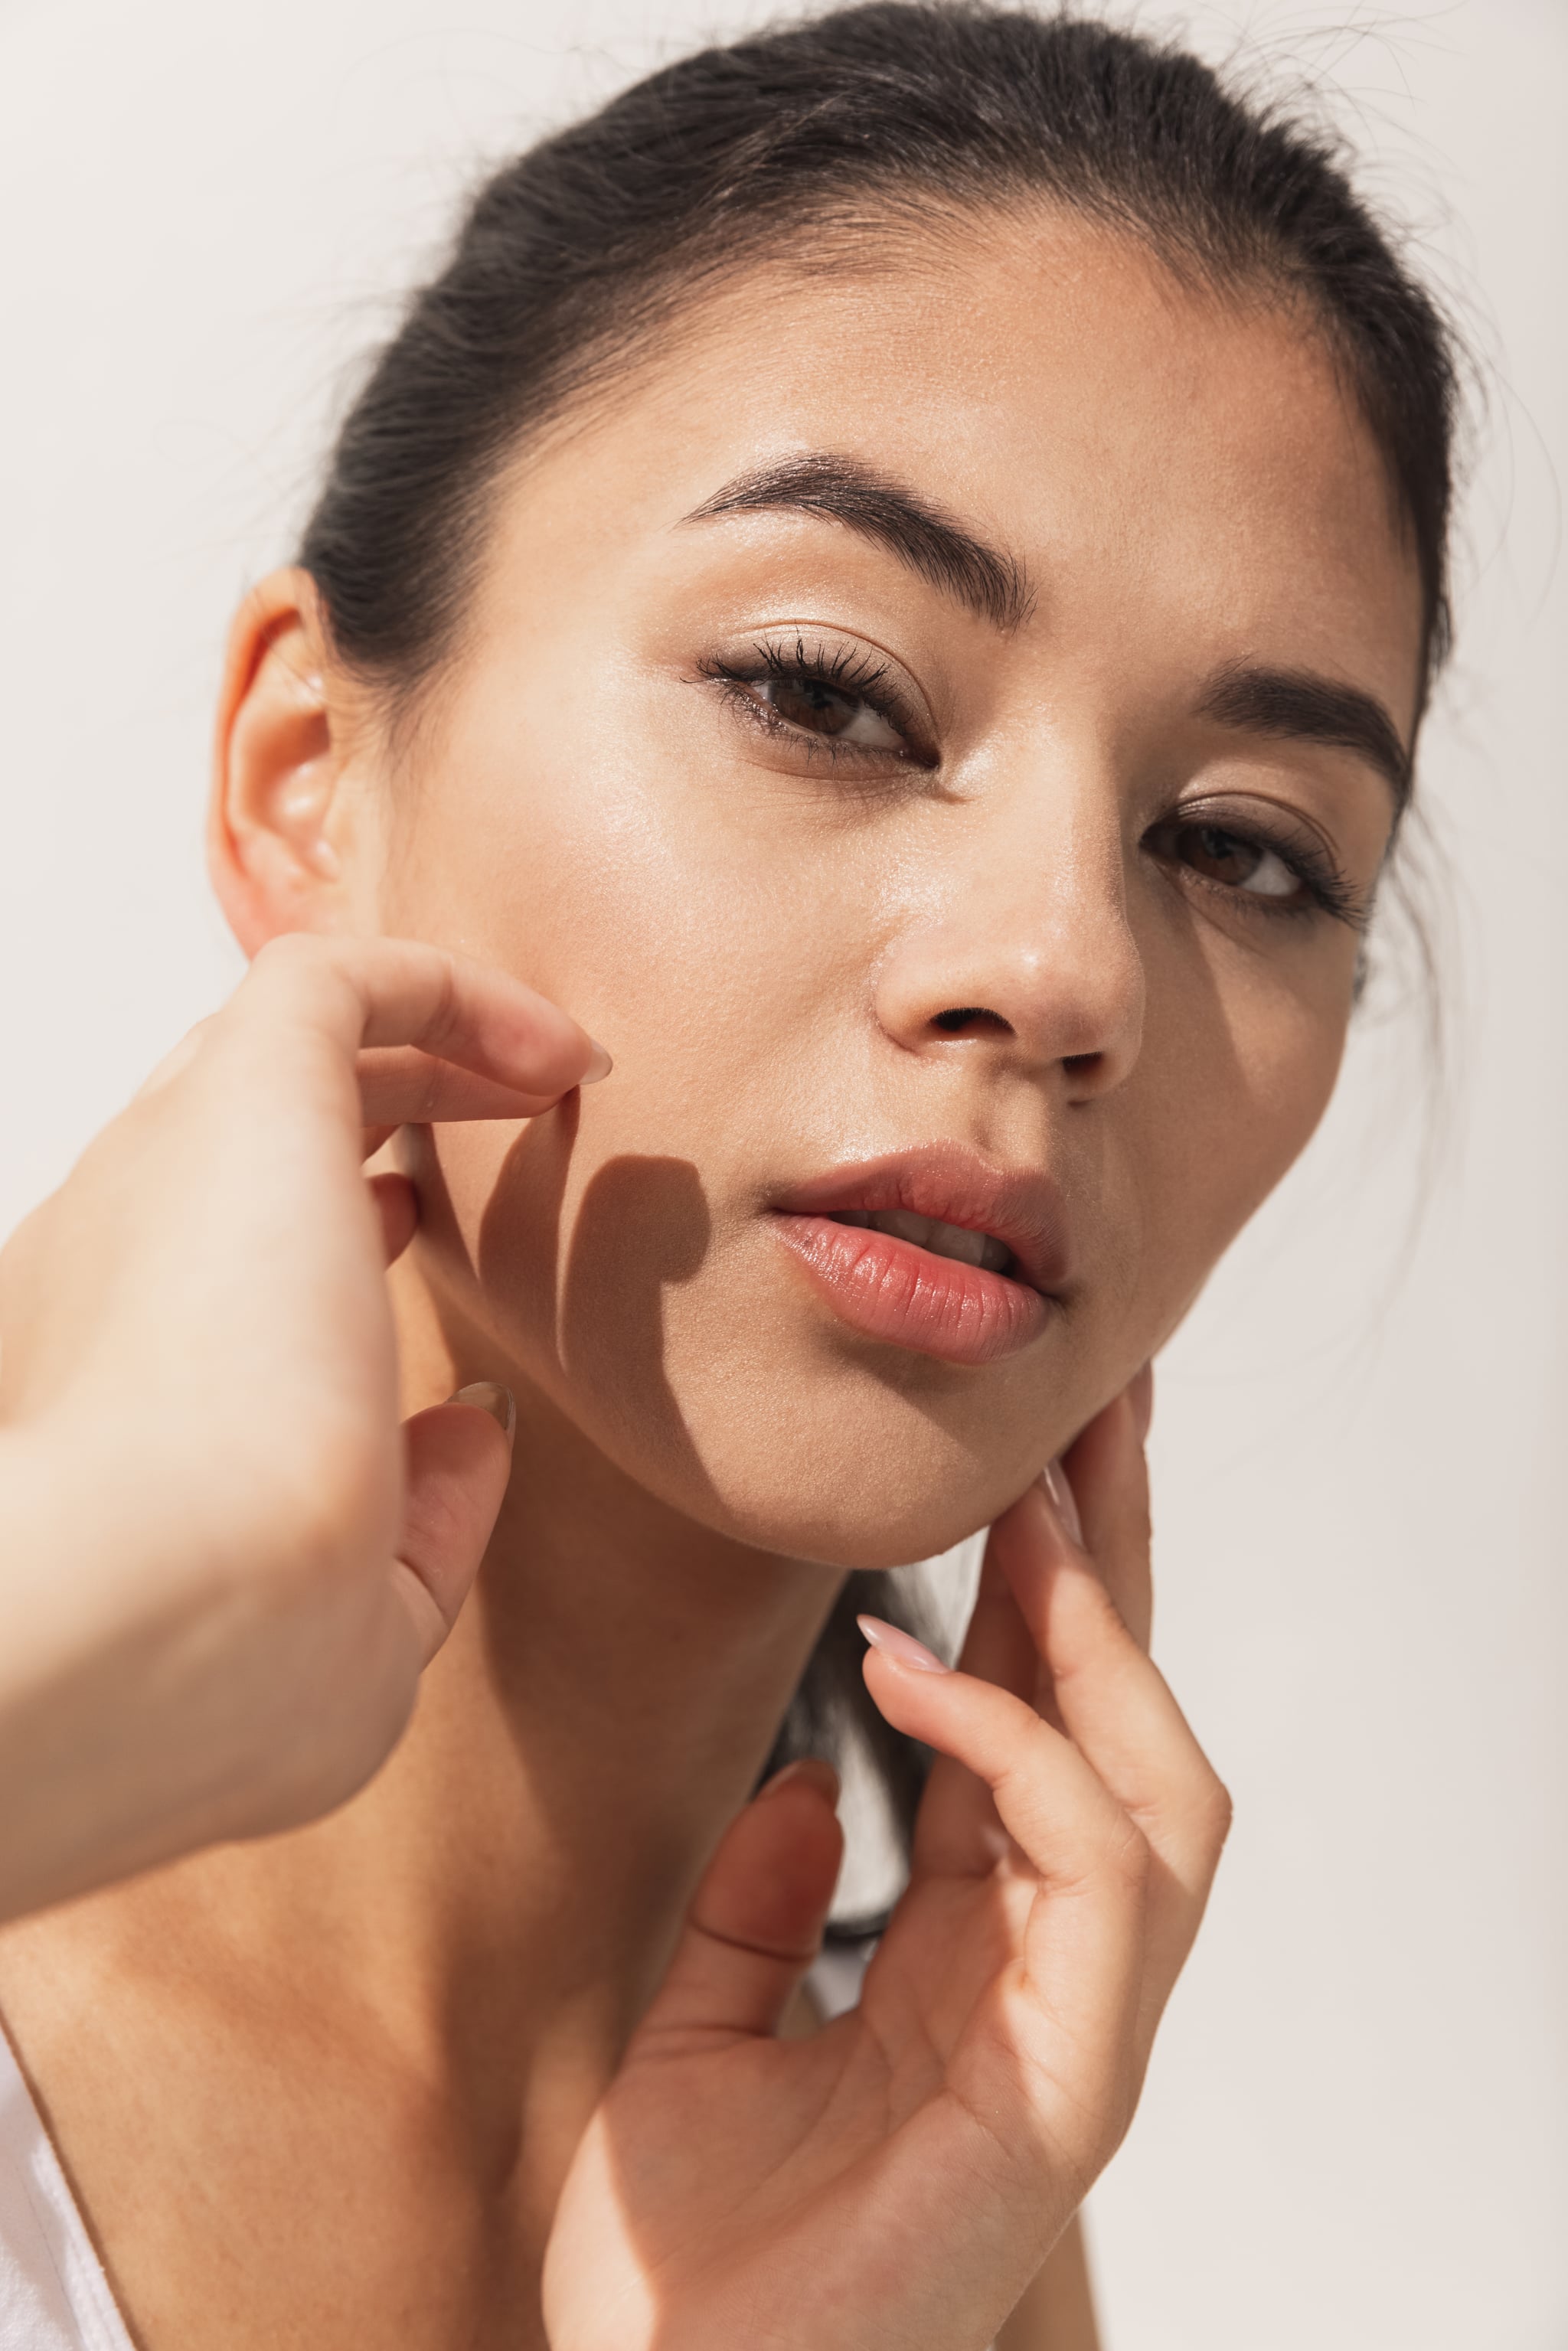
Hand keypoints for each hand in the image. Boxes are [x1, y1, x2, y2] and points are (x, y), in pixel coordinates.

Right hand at [0, 933, 605, 1918]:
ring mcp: (170, 1167)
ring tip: (548, 1069)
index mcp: (117, 1382)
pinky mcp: (243, 1096)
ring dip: (425, 1044)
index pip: (208, 1257)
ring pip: (285, 1042)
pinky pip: (343, 977)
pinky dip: (453, 989)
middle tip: (504, 1118)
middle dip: (367, 1107)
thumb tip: (480, 1423)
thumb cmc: (218, 1669)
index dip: (318, 1235)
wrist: (151, 1620)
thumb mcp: (345, 1620)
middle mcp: (122, 1254)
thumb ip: (418, 1524)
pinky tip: (563, 1051)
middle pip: (237, 1128)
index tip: (416, 1242)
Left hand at [542, 1377, 1228, 2350]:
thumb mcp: (701, 2028)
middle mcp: (1044, 1980)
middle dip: (1119, 1569)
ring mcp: (1074, 2034)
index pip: (1041, 1742)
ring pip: (1166, 1790)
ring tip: (1035, 1509)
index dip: (1037, 1600)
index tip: (1015, 1463)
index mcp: (971, 1959)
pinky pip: (1092, 1874)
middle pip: (1127, 1733)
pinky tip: (919, 1665)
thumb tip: (805, 1778)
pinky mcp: (1069, 2090)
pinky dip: (1020, 1749)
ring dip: (1105, 1636)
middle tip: (1097, 1412)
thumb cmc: (687, 2266)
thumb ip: (760, 1904)